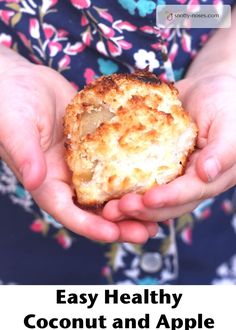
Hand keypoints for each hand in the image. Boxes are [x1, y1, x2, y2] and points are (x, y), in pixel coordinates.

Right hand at [0, 49, 156, 241]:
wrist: (23, 81)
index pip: (68, 212)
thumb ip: (26, 154)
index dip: (91, 226)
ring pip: (110, 191)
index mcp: (47, 182)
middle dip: (121, 223)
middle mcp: (67, 179)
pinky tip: (156, 176)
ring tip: (159, 212)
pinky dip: (134, 173)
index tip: (115, 234)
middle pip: (95, 210)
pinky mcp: (96, 147)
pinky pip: (116, 164)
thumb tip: (37, 180)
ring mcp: (84, 164)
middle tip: (148, 231)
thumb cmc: (10, 103)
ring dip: (133, 203)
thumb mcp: (16, 127)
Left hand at [103, 74, 235, 221]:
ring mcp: (171, 177)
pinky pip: (139, 180)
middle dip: (140, 210)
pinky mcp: (155, 167)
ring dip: (128, 206)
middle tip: (114, 211)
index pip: (188, 194)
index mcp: (210, 179)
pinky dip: (123, 188)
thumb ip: (223, 150)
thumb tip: (206, 174)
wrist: (208, 89)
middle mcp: (189, 184)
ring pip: (149, 198)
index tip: (146, 199)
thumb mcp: (229, 124)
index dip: (168, 198)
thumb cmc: (224, 103)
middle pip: (165, 205)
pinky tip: (103, 190)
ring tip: (105, 209)